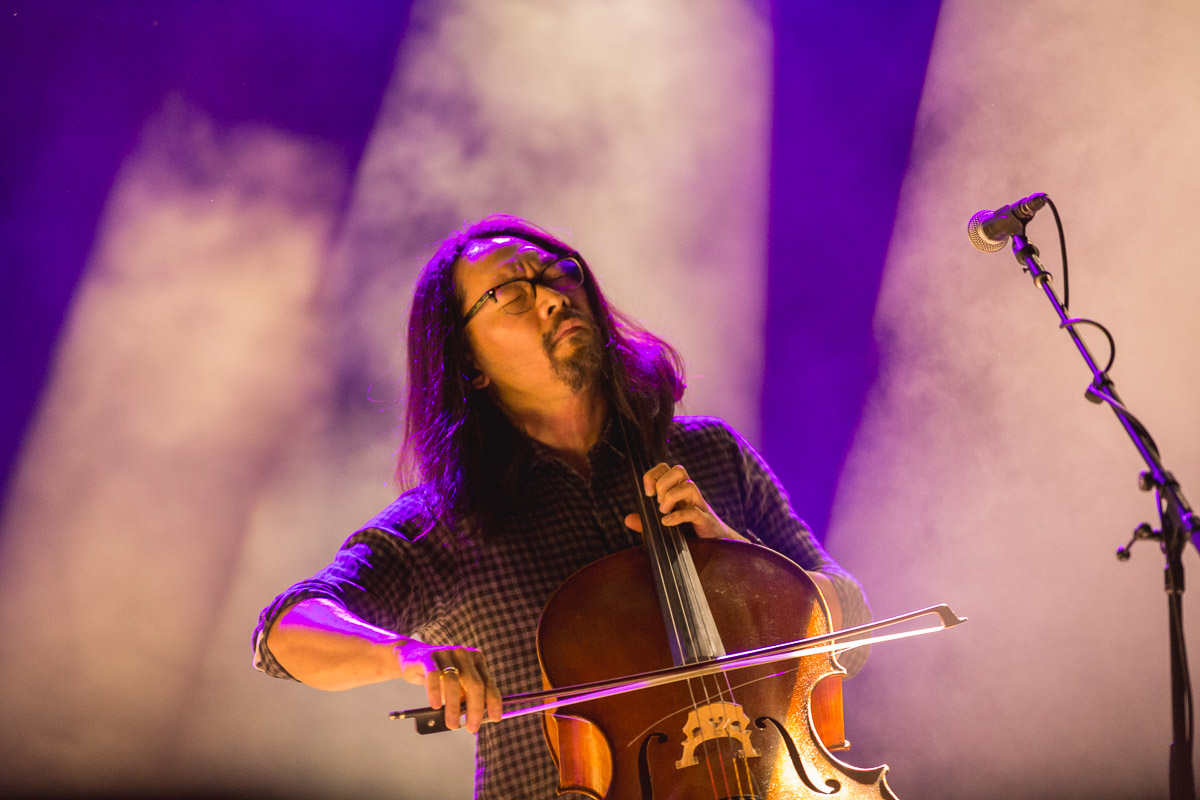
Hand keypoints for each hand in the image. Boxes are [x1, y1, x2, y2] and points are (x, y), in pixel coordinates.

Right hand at [395, 640, 501, 732]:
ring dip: (453, 707)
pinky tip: (436, 705)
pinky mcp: (428, 657)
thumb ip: (467, 698)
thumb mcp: (458, 686)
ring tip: (452, 724)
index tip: (495, 718)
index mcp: (476, 660)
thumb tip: (473, 720)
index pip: (488, 683)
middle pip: (475, 683)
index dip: (493, 702)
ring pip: (453, 682)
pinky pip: (433, 676)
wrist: (412, 659)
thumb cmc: (440, 677)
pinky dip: (435, 692)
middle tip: (471, 728)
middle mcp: (464, 655)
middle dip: (475, 709)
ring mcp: (446, 653)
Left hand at [624, 462, 747, 541]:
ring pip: (689, 485)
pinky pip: (694, 511)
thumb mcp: (662, 526)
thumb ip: (645, 523)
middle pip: (679, 470)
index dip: (654, 474)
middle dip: (663, 483)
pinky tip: (667, 523)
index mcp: (678, 491)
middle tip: (657, 502)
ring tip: (663, 512)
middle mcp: (689, 494)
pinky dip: (678, 516)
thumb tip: (628, 519)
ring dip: (671, 497)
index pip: (666, 469)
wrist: (715, 545)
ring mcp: (699, 505)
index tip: (647, 492)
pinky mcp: (705, 520)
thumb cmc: (688, 533)